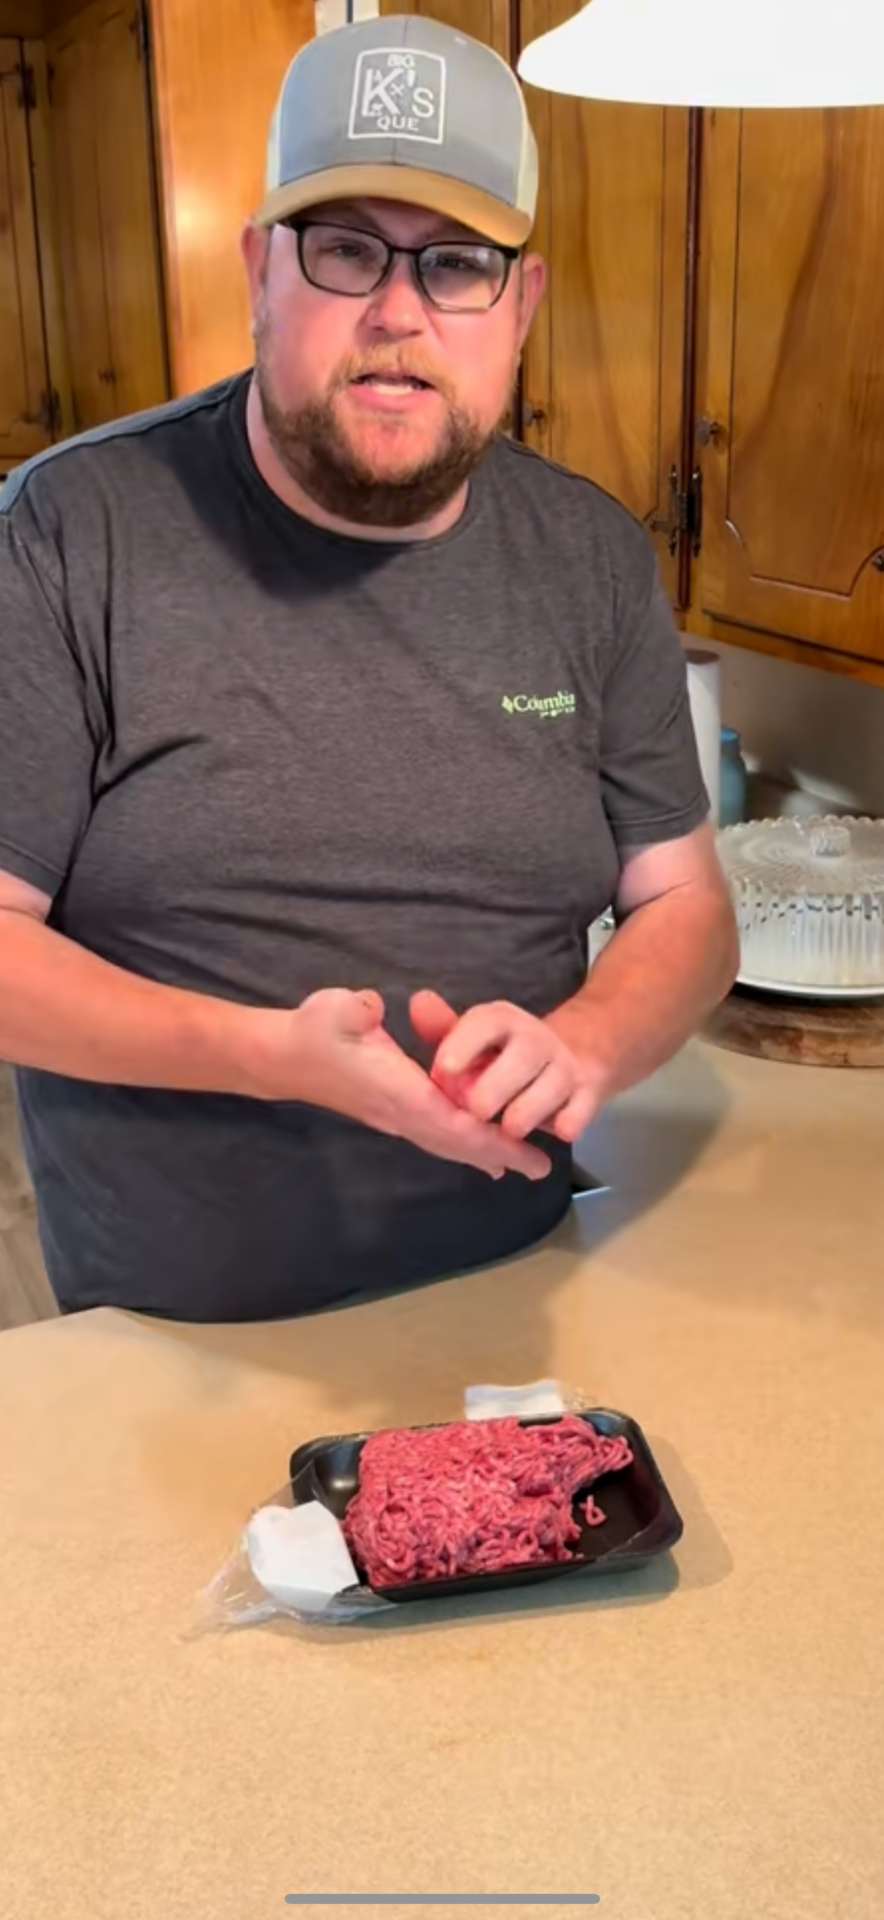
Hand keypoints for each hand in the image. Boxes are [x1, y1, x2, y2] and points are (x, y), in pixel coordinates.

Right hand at [249, 988, 550, 1181]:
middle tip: (541, 1168)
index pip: (448, 1120)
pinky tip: (477, 1150)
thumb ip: (355, 1008)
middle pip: (455, 1142)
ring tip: (519, 1166)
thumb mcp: (332, 1009)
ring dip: (483, 1154)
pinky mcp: (389, 1112)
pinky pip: (434, 1135)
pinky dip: (462, 1144)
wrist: (280, 1057)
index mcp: (394, 1089)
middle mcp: (398, 1111)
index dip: (486, 1136)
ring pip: (445, 1143)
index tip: (522, 1149)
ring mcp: (393, 1116)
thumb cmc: (310, 1030)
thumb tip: (374, 1006)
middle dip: (499, 1154)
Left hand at [411, 990, 599, 1144]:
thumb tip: (418, 1001)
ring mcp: (565, 1066)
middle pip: (521, 1056)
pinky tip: (561, 1132)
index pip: (485, 1024)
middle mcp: (536, 1039)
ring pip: (553, 1083)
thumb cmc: (509, 1052)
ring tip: (510, 1128)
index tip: (441, 1070)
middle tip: (474, 1110)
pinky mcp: (588, 1092)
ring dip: (531, 1107)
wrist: (581, 1049)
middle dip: (497, 1084)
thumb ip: (443, 1028)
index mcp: (503, 1022)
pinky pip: (582, 1106)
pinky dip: (572, 1119)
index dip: (463, 1045)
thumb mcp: (476, 1038)